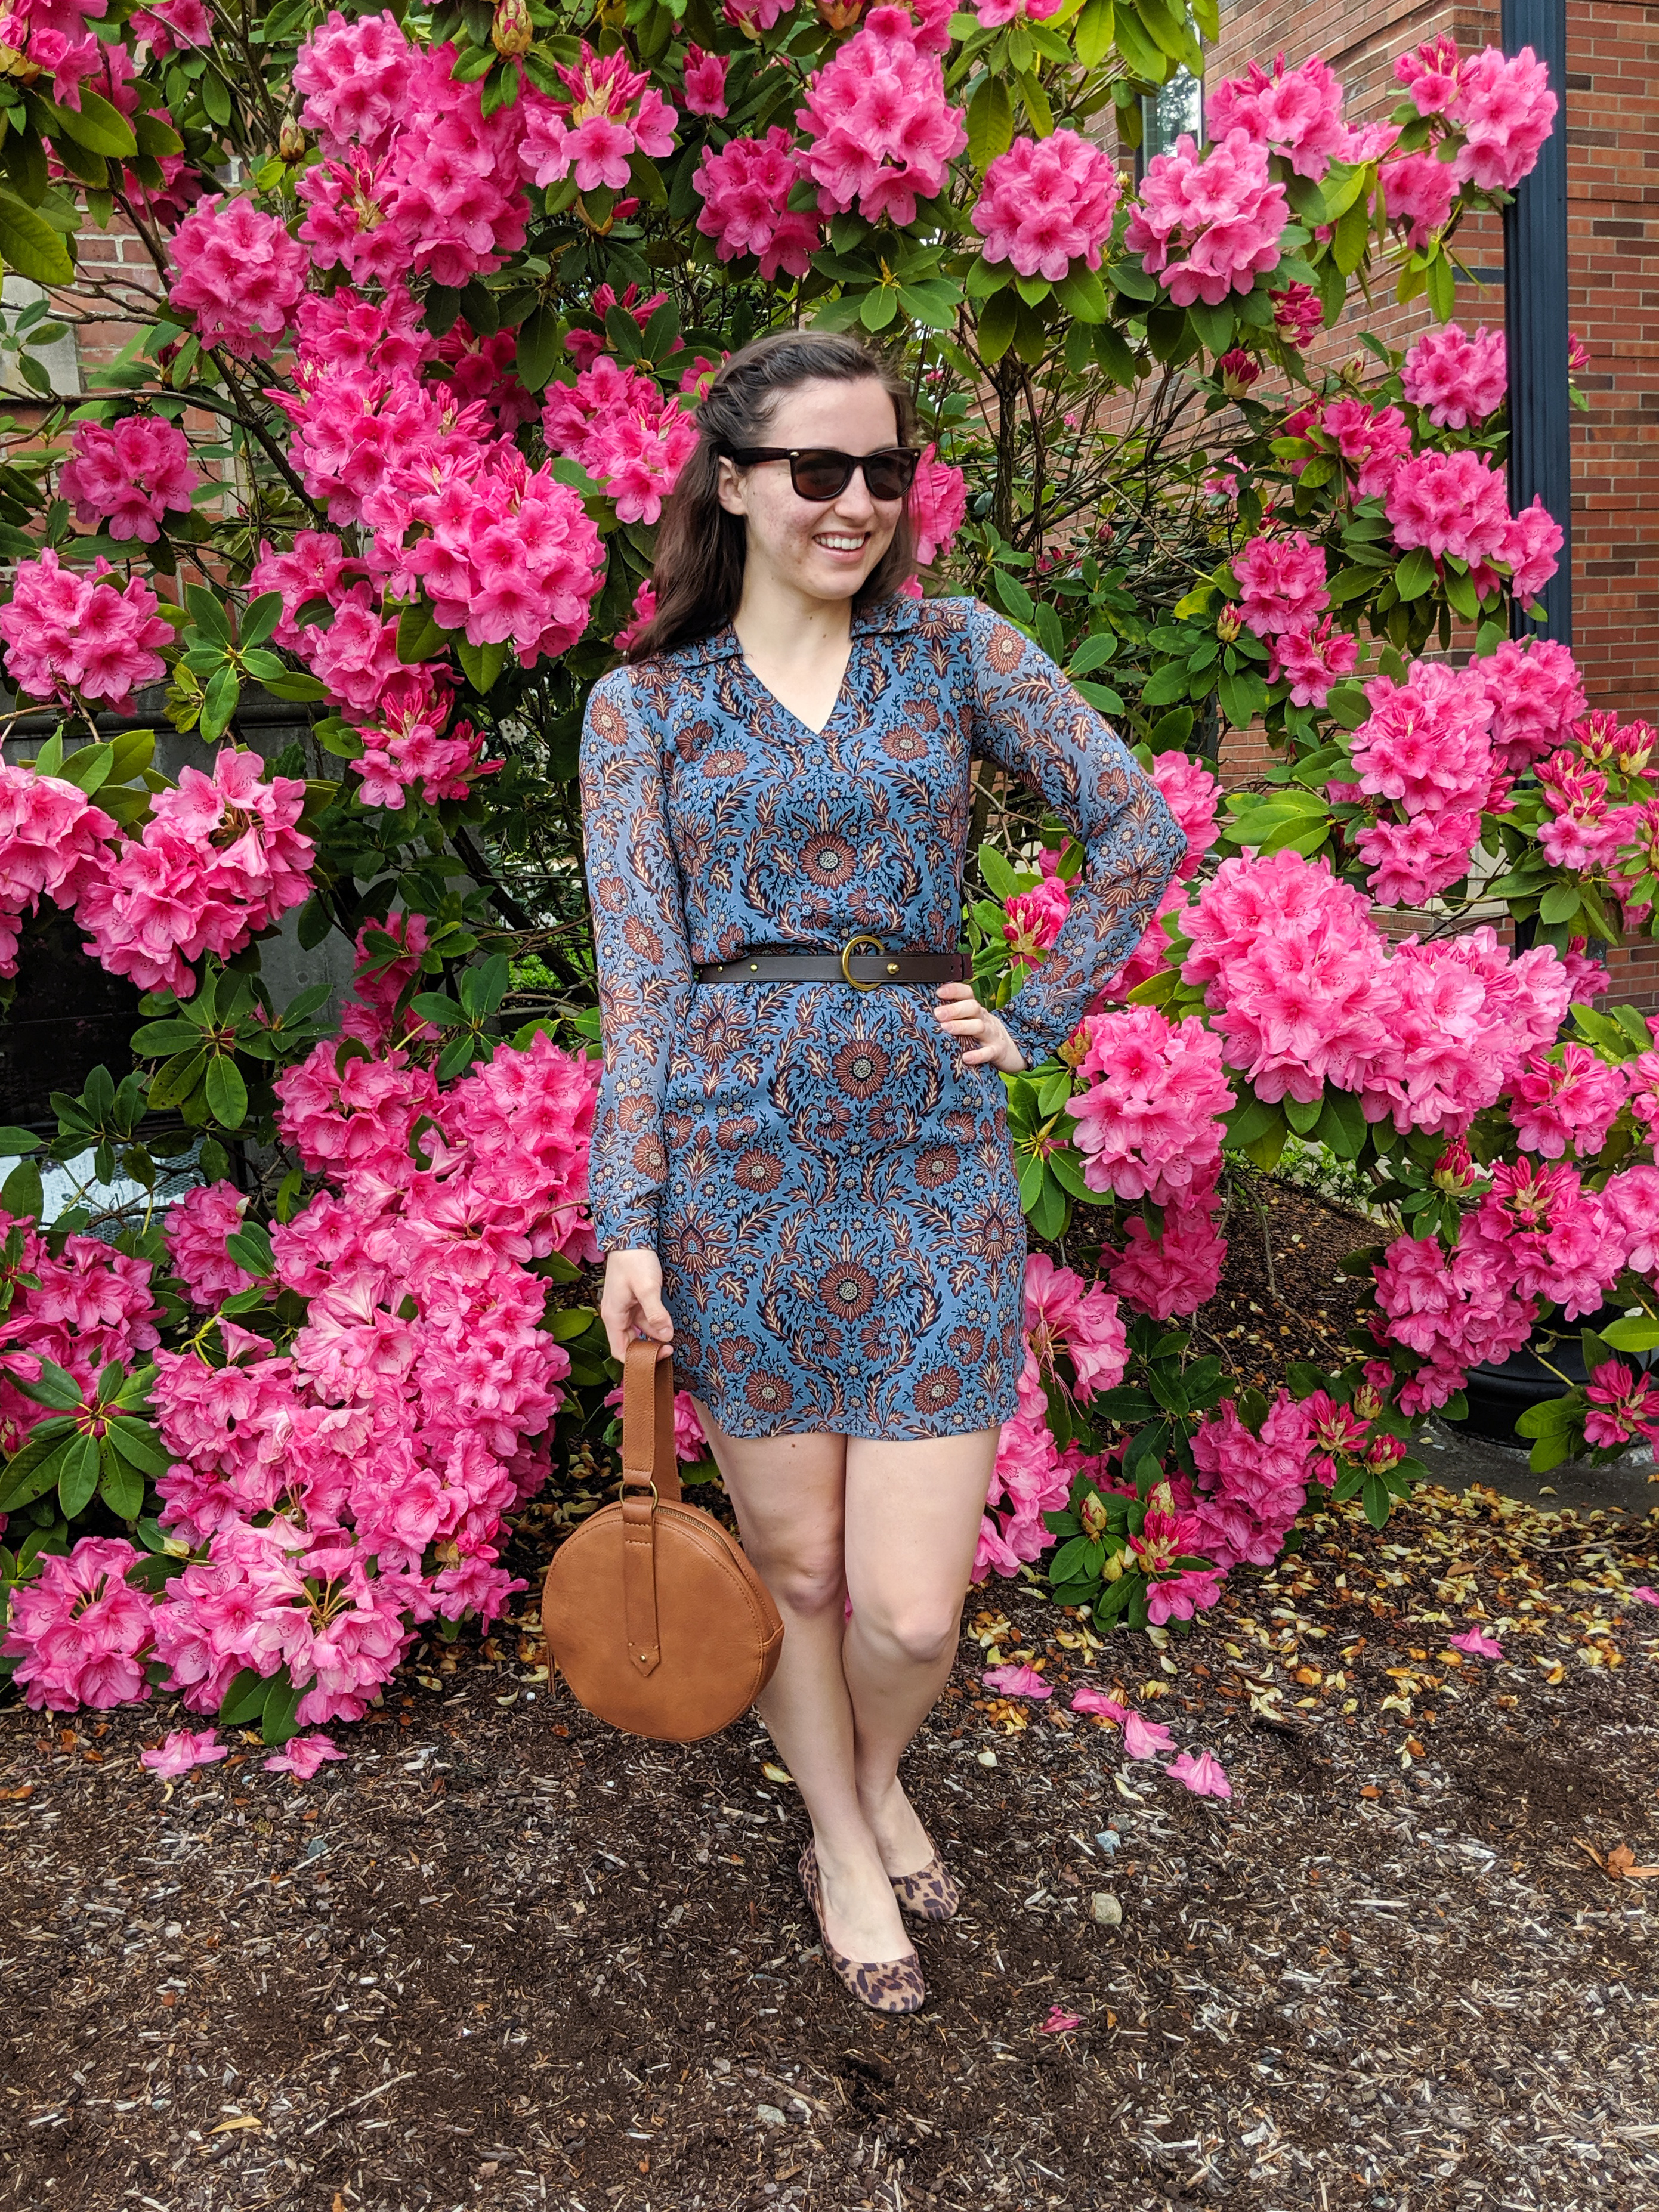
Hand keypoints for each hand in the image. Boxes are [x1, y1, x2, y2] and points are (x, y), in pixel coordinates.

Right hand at [599, 1248, 674, 1363]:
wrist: (631, 1236)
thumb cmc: (635, 1261)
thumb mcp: (648, 1288)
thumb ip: (656, 1314)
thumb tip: (666, 1336)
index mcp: (613, 1317)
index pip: (620, 1352)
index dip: (638, 1360)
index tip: (660, 1357)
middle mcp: (616, 1316)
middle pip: (630, 1344)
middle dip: (649, 1350)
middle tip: (670, 1351)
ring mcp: (625, 1308)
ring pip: (640, 1331)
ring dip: (655, 1336)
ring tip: (673, 1339)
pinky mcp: (633, 1301)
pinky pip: (644, 1319)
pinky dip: (655, 1324)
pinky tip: (668, 1324)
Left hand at [933, 979, 1027, 1073]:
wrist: (1010, 1050)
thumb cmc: (983, 1033)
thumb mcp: (972, 1020)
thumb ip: (955, 1015)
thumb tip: (926, 1008)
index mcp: (975, 1010)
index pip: (967, 994)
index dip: (954, 990)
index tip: (939, 992)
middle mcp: (984, 1019)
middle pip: (972, 1008)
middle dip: (954, 1009)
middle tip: (938, 1013)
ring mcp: (991, 1035)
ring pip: (979, 1027)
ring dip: (962, 1026)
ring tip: (946, 1029)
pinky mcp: (997, 1051)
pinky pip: (988, 1052)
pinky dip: (978, 1055)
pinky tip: (966, 1057)